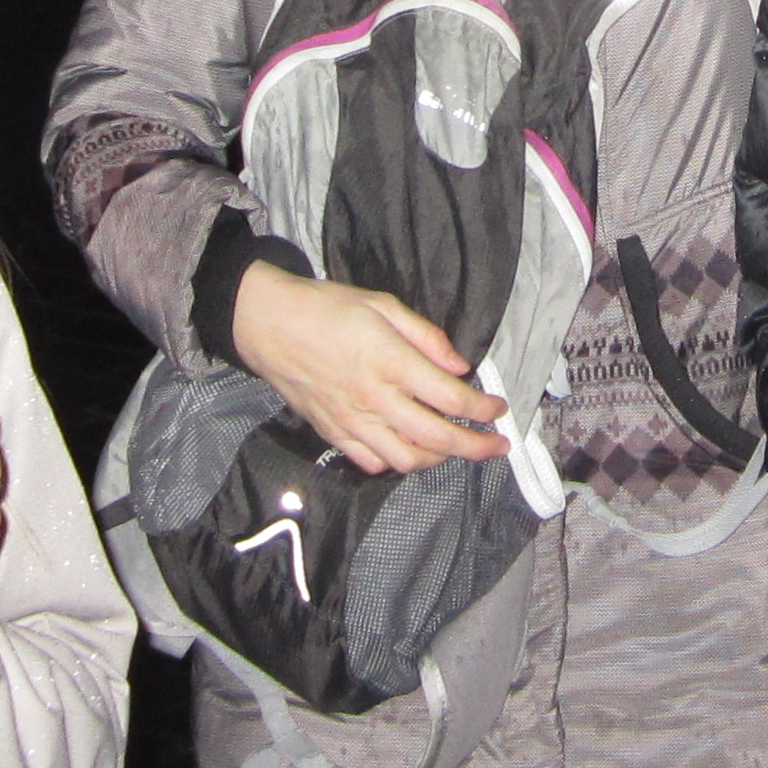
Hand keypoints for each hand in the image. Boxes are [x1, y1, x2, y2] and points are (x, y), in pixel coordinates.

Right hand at [231, 261, 506, 473]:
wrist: (268, 324)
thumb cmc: (326, 308)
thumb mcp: (383, 304)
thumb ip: (426, 336)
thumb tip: (459, 365)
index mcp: (391, 362)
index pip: (451, 398)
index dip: (483, 409)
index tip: (499, 409)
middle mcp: (375, 399)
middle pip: (437, 438)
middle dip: (476, 447)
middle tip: (498, 446)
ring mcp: (352, 421)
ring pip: (406, 460)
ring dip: (439, 459)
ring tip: (455, 449)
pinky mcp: (333, 433)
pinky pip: (371, 463)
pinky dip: (397, 463)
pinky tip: (409, 449)